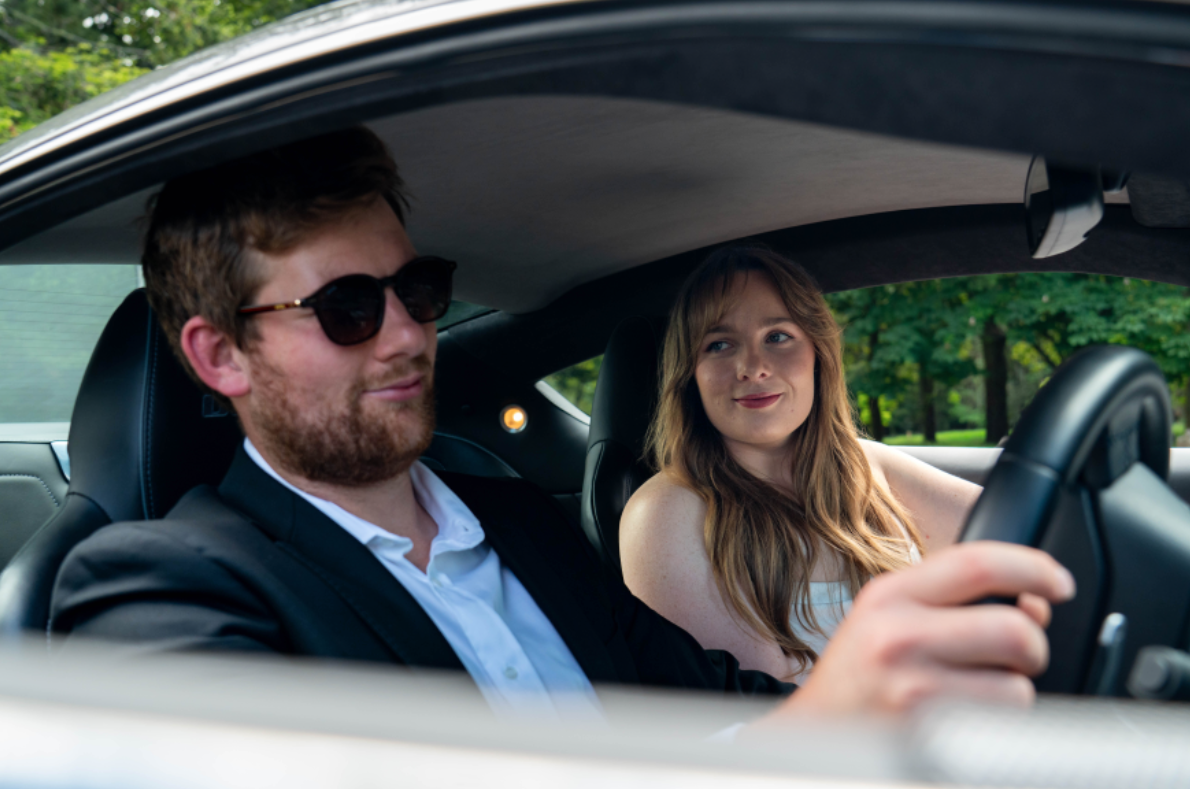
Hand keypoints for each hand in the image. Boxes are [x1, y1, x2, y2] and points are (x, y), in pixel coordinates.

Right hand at [762, 542, 1075, 719]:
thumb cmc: (859, 676)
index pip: (978, 563)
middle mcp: (897, 636)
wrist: (814, 733)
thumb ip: (953, 600)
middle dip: (1033, 646)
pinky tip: (963, 721)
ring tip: (973, 694)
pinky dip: (997, 727)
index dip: (1033, 568)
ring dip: (1011, 695)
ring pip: (1017, 687)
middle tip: (1016, 655)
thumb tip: (1035, 603)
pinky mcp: (927, 735)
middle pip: (1014, 629)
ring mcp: (913, 689)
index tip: (1058, 583)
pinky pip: (1000, 728)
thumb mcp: (888, 616)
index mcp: (890, 595)